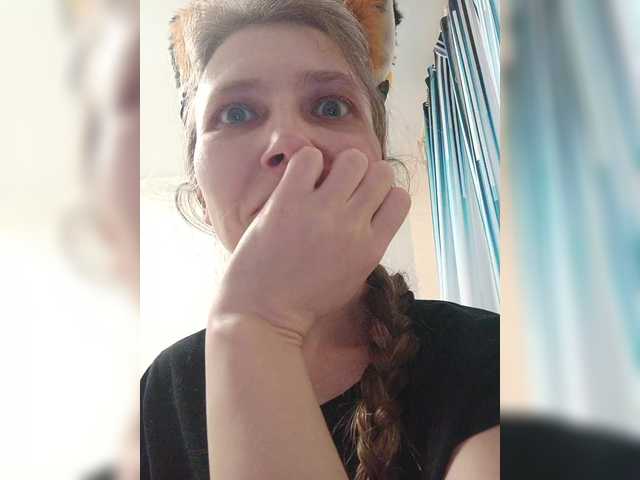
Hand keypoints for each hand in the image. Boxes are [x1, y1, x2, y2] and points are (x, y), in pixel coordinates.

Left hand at [208, 146, 410, 339]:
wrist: (263, 314)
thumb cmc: (306, 300)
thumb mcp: (352, 277)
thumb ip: (367, 244)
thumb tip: (371, 210)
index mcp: (371, 248)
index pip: (401, 198)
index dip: (384, 194)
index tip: (364, 202)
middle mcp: (352, 226)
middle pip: (381, 172)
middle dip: (365, 175)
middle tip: (342, 189)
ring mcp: (321, 211)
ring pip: (353, 158)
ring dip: (339, 164)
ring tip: (321, 181)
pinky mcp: (288, 201)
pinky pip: (310, 157)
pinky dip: (307, 163)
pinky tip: (298, 181)